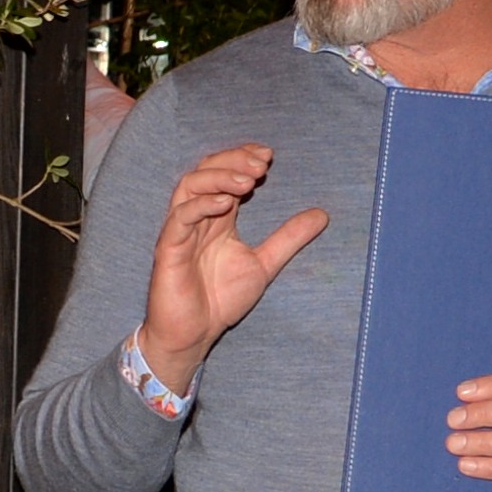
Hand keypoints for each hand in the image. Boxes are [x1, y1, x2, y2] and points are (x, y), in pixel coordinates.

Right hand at [139, 145, 328, 395]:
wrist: (194, 335)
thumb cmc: (219, 301)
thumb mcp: (264, 264)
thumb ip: (288, 239)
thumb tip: (323, 214)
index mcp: (216, 218)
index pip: (224, 174)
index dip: (243, 158)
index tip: (269, 156)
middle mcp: (196, 218)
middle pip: (205, 171)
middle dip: (232, 161)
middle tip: (261, 165)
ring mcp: (180, 232)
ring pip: (189, 186)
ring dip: (218, 176)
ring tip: (248, 181)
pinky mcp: (168, 250)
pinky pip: (180, 219)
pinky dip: (201, 206)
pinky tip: (226, 204)